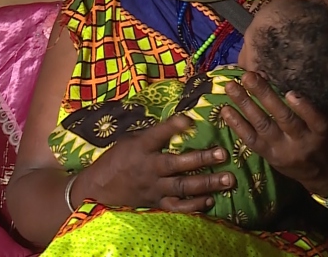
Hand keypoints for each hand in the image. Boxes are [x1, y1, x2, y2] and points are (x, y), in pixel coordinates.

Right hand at [79, 115, 235, 211]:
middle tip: (223, 154)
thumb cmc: (118, 158)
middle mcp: (148, 168)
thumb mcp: (131, 140)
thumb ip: (154, 134)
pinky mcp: (155, 203)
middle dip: (201, 159)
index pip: (157, 134)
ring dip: (207, 183)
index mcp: (140, 147)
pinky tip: (211, 200)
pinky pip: (177, 207)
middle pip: (177, 164)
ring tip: (228, 179)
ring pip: (182, 186)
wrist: (98, 188)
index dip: (172, 126)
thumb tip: (183, 121)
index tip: (188, 119)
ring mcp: (153, 187)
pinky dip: (194, 205)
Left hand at [222, 71, 327, 196]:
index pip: (314, 119)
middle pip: (282, 119)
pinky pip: (251, 141)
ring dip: (245, 105)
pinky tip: (225, 110)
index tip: (291, 92)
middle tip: (248, 76)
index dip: (303, 107)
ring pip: (262, 127)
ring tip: (231, 87)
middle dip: (264, 96)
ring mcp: (284, 151)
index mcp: (323, 133)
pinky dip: (237, 125)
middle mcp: (302, 143)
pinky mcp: (271, 157)